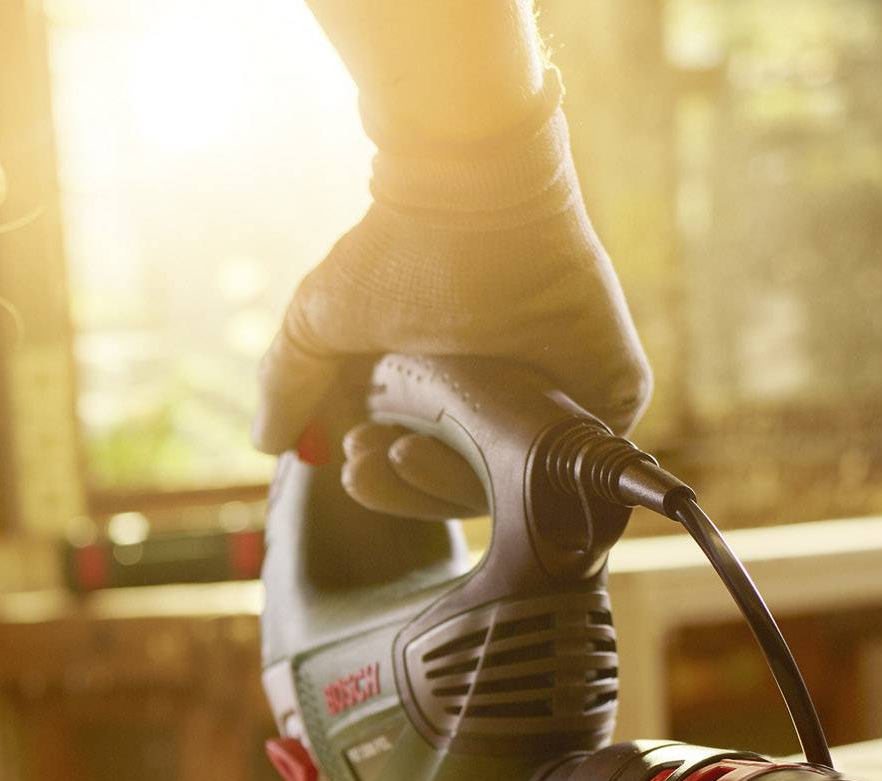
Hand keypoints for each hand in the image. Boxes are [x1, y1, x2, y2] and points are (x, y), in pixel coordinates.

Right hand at [252, 84, 651, 519]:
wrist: (466, 188)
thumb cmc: (395, 246)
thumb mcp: (322, 323)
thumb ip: (291, 384)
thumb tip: (268, 444)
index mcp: (457, 394)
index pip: (432, 476)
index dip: (388, 483)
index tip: (348, 457)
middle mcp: (512, 401)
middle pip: (473, 492)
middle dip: (411, 490)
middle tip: (362, 459)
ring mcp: (566, 399)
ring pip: (517, 488)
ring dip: (450, 485)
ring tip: (400, 447)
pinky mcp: (613, 390)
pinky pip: (573, 463)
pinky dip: (519, 468)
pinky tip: (466, 440)